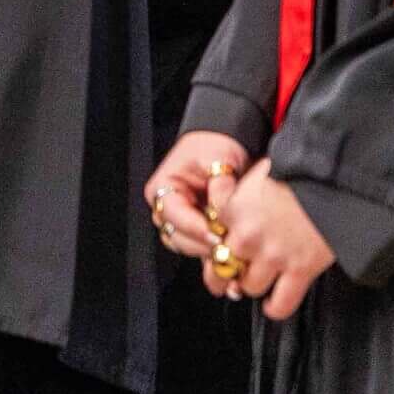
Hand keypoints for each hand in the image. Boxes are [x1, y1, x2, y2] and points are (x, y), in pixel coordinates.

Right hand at [144, 129, 250, 261]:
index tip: (217, 238)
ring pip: (187, 246)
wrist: (222, 140)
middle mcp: (166, 206)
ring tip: (231, 253)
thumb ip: (221, 186)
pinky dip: (213, 250)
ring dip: (207, 251)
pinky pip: (200, 246)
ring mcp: (180, 218)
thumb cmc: (213, 145)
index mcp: (162, 188)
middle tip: (227, 250)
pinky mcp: (195, 227)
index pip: (174, 216)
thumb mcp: (218, 157)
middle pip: (177, 237)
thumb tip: (223, 212)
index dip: (196, 230)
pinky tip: (231, 251)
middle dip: (202, 245)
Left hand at [206, 158, 332, 320]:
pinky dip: (275, 308)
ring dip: (254, 285)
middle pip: (223, 267)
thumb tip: (226, 196)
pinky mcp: (300, 271)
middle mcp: (246, 237)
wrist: (334, 178)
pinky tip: (273, 303)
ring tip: (262, 278)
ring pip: (249, 287)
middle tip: (234, 272)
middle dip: (228, 271)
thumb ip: (236, 190)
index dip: (216, 241)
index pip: (209, 236)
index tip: (222, 244)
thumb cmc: (297, 170)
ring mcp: (272, 256)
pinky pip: (280, 304)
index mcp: (232, 209)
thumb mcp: (256, 171)